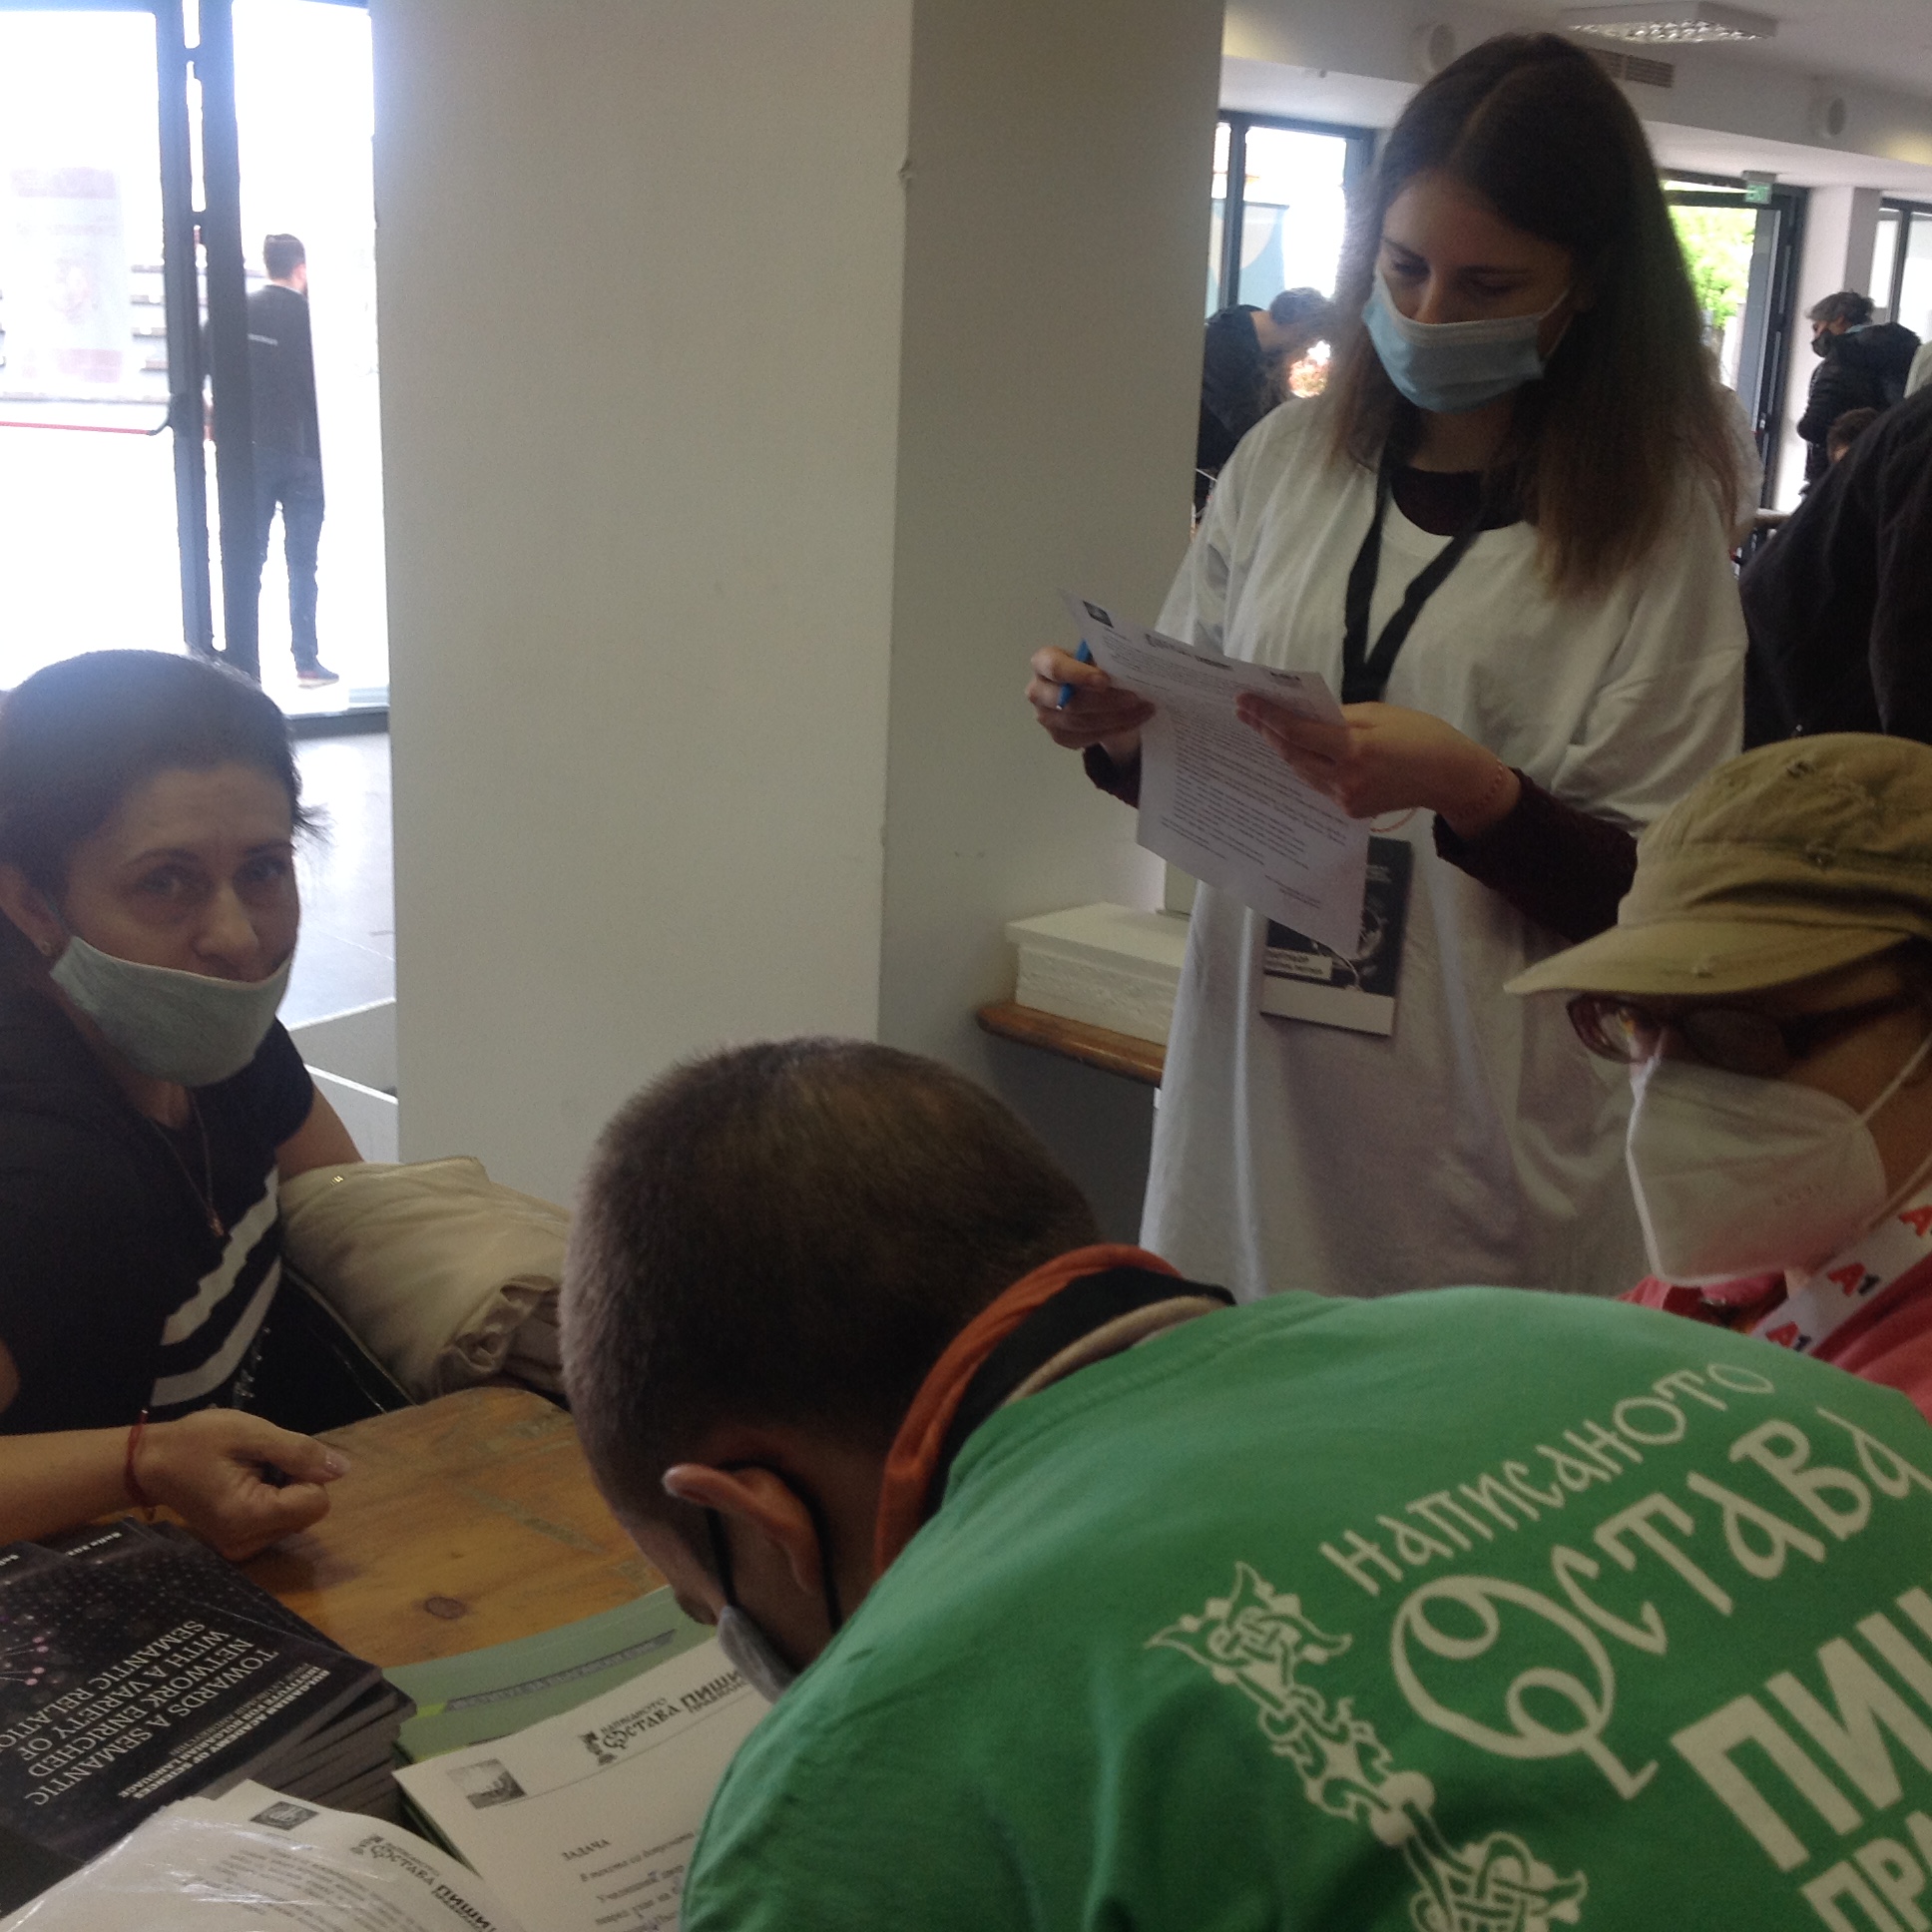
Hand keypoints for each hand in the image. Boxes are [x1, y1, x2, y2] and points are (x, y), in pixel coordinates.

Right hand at [138, 1410, 346, 1559]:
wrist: (150, 1463)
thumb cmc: (197, 1441)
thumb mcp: (251, 1433)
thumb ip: (299, 1452)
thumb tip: (342, 1469)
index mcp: (250, 1517)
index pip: (316, 1502)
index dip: (305, 1473)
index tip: (273, 1458)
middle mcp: (247, 1543)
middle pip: (307, 1512)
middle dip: (294, 1483)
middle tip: (257, 1463)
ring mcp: (240, 1549)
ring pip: (295, 1518)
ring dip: (283, 1491)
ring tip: (247, 1473)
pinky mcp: (237, 1545)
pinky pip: (277, 1523)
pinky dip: (271, 1502)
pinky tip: (243, 1486)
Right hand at [1026, 646, 1153, 761]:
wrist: (1090, 691)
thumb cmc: (1092, 667)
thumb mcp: (1097, 656)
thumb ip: (1104, 660)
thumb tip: (1127, 668)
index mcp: (1043, 662)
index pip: (1055, 668)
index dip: (1079, 675)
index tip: (1106, 680)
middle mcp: (1037, 691)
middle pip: (1069, 702)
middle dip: (1105, 702)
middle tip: (1135, 698)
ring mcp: (1046, 717)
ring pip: (1082, 723)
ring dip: (1116, 718)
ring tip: (1143, 709)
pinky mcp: (1059, 737)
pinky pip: (1087, 738)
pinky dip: (1115, 730)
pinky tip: (1134, 720)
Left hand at [1236, 697, 1520, 835]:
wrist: (1450, 777)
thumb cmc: (1421, 735)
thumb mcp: (1379, 714)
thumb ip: (1339, 717)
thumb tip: (1305, 714)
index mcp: (1354, 749)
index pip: (1297, 732)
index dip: (1267, 716)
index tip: (1244, 701)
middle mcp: (1345, 779)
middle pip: (1291, 755)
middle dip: (1266, 732)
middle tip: (1244, 712)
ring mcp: (1345, 800)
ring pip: (1301, 772)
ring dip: (1281, 750)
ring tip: (1261, 727)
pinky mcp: (1350, 811)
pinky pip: (1317, 785)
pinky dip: (1304, 766)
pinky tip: (1292, 751)